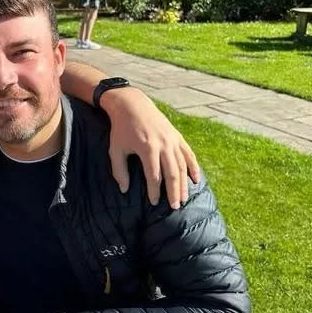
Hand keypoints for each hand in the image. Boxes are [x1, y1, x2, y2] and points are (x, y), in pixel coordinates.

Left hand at [100, 87, 199, 208]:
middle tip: (174, 207)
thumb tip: (124, 190)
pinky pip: (188, 154)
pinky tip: (196, 180)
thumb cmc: (121, 129)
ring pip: (182, 165)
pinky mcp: (177, 136)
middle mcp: (163, 144)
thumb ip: (119, 170)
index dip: (154, 191)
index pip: (154, 176)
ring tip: (183, 199)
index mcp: (147, 148)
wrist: (132, 105)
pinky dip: (193, 167)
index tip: (153, 202)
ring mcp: (172, 140)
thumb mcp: (115, 149)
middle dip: (173, 192)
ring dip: (184, 183)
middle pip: (172, 173)